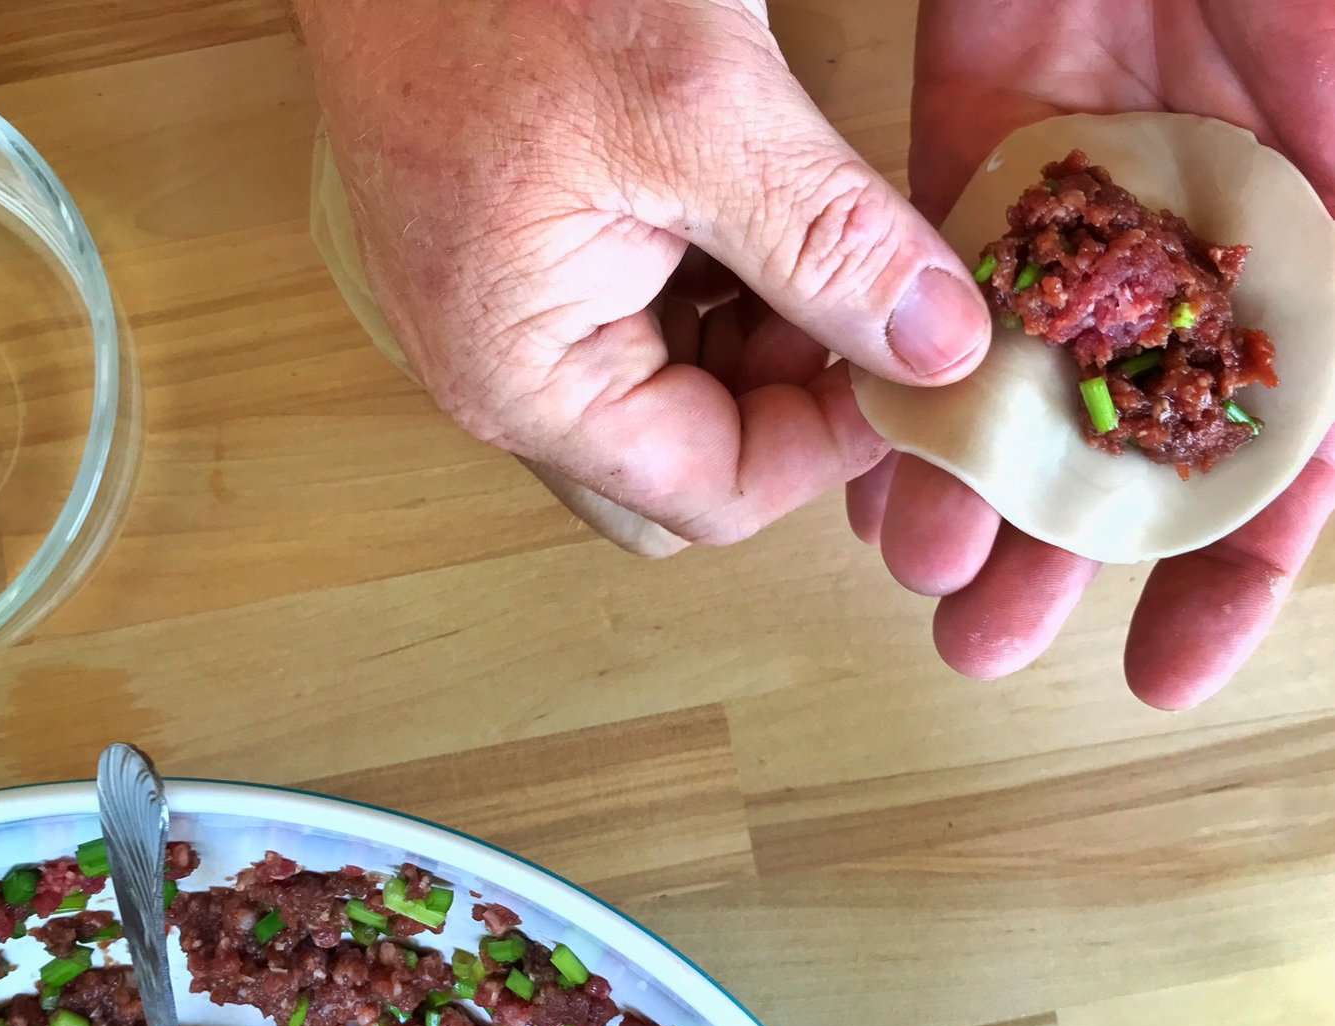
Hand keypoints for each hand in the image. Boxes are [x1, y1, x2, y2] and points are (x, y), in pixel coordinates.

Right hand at [295, 0, 987, 555]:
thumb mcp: (700, 108)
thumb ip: (830, 244)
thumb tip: (941, 347)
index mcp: (526, 378)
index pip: (714, 492)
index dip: (830, 445)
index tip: (917, 362)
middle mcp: (510, 375)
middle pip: (699, 456)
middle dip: (800, 396)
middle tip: (877, 300)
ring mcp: (517, 322)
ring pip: (688, 394)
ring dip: (773, 337)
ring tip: (825, 237)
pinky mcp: (534, 267)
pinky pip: (654, 323)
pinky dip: (730, 287)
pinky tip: (763, 210)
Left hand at [852, 0, 1334, 707]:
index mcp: (1310, 275)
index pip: (1279, 466)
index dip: (1224, 579)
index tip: (1163, 675)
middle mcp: (1196, 267)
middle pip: (1125, 453)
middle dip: (1058, 560)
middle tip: (986, 646)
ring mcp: (1087, 223)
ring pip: (1021, 393)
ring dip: (968, 493)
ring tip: (921, 576)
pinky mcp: (984, 166)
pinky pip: (933, 299)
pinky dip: (904, 379)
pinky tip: (870, 466)